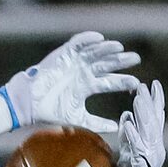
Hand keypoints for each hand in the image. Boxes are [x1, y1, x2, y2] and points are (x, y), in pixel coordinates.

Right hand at [0, 32, 140, 137]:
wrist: (31, 104)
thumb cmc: (51, 111)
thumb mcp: (78, 118)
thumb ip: (96, 122)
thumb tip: (115, 127)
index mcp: (87, 85)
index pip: (109, 82)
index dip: (122, 82)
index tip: (136, 84)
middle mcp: (84, 71)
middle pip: (107, 64)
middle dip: (121, 61)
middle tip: (136, 59)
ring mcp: (75, 61)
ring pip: (96, 52)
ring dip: (107, 49)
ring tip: (119, 48)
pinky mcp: (64, 53)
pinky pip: (79, 42)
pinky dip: (89, 39)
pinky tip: (100, 39)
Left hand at [114, 79, 165, 166]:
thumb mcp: (128, 152)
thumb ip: (128, 135)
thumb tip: (126, 118)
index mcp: (153, 144)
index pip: (156, 118)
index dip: (156, 101)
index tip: (154, 85)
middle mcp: (155, 148)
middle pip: (153, 120)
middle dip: (149, 102)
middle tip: (143, 86)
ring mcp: (150, 157)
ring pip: (146, 131)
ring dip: (141, 114)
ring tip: (137, 98)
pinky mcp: (141, 166)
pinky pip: (136, 148)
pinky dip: (132, 135)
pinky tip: (128, 123)